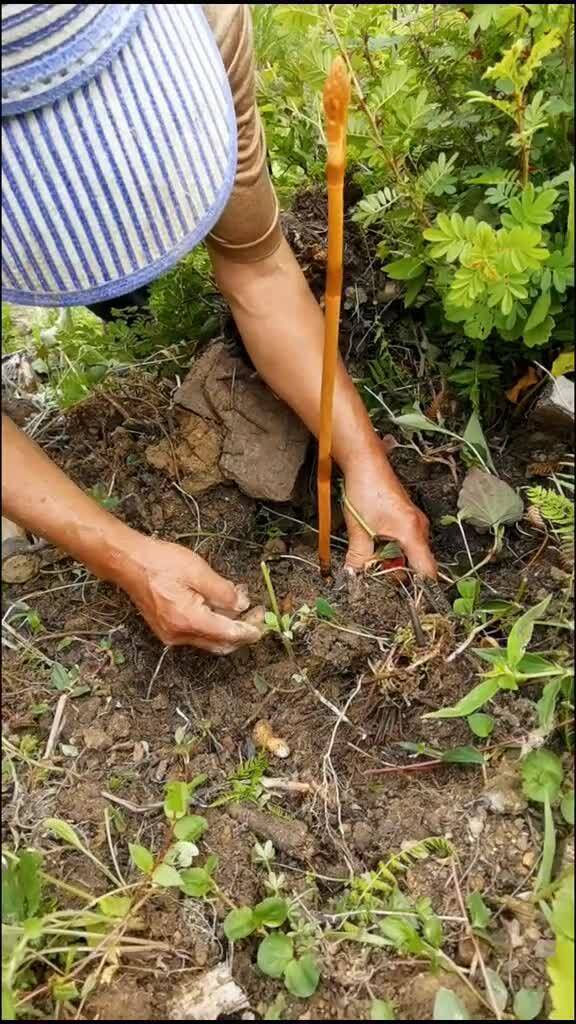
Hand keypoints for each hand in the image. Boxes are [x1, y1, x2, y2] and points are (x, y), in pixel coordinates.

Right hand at [114, 536, 263, 652]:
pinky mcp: (166, 629)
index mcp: (188, 620)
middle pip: (220, 643)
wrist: (128, 562)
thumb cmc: (160, 562)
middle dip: (242, 631)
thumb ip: (223, 591)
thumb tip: (242, 605)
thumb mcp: (198, 570)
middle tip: (257, 613)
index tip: (264, 621)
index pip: (228, 633)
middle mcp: (179, 634)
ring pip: (209, 640)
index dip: (249, 629)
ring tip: (242, 605)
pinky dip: (212, 623)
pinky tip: (220, 606)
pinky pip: (196, 633)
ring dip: (228, 627)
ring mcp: (171, 634)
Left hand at [342, 445, 436, 577]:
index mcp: (412, 533)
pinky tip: (375, 543)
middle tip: (376, 574)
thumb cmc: (365, 491)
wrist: (366, 462)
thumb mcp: (359, 530)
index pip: (428, 571)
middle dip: (397, 573)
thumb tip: (354, 578)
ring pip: (410, 552)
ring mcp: (415, 521)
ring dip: (392, 559)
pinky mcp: (408, 517)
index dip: (420, 589)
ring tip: (372, 557)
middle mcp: (419, 528)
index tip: (408, 601)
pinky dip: (392, 547)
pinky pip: (406, 540)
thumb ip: (359, 558)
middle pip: (417, 564)